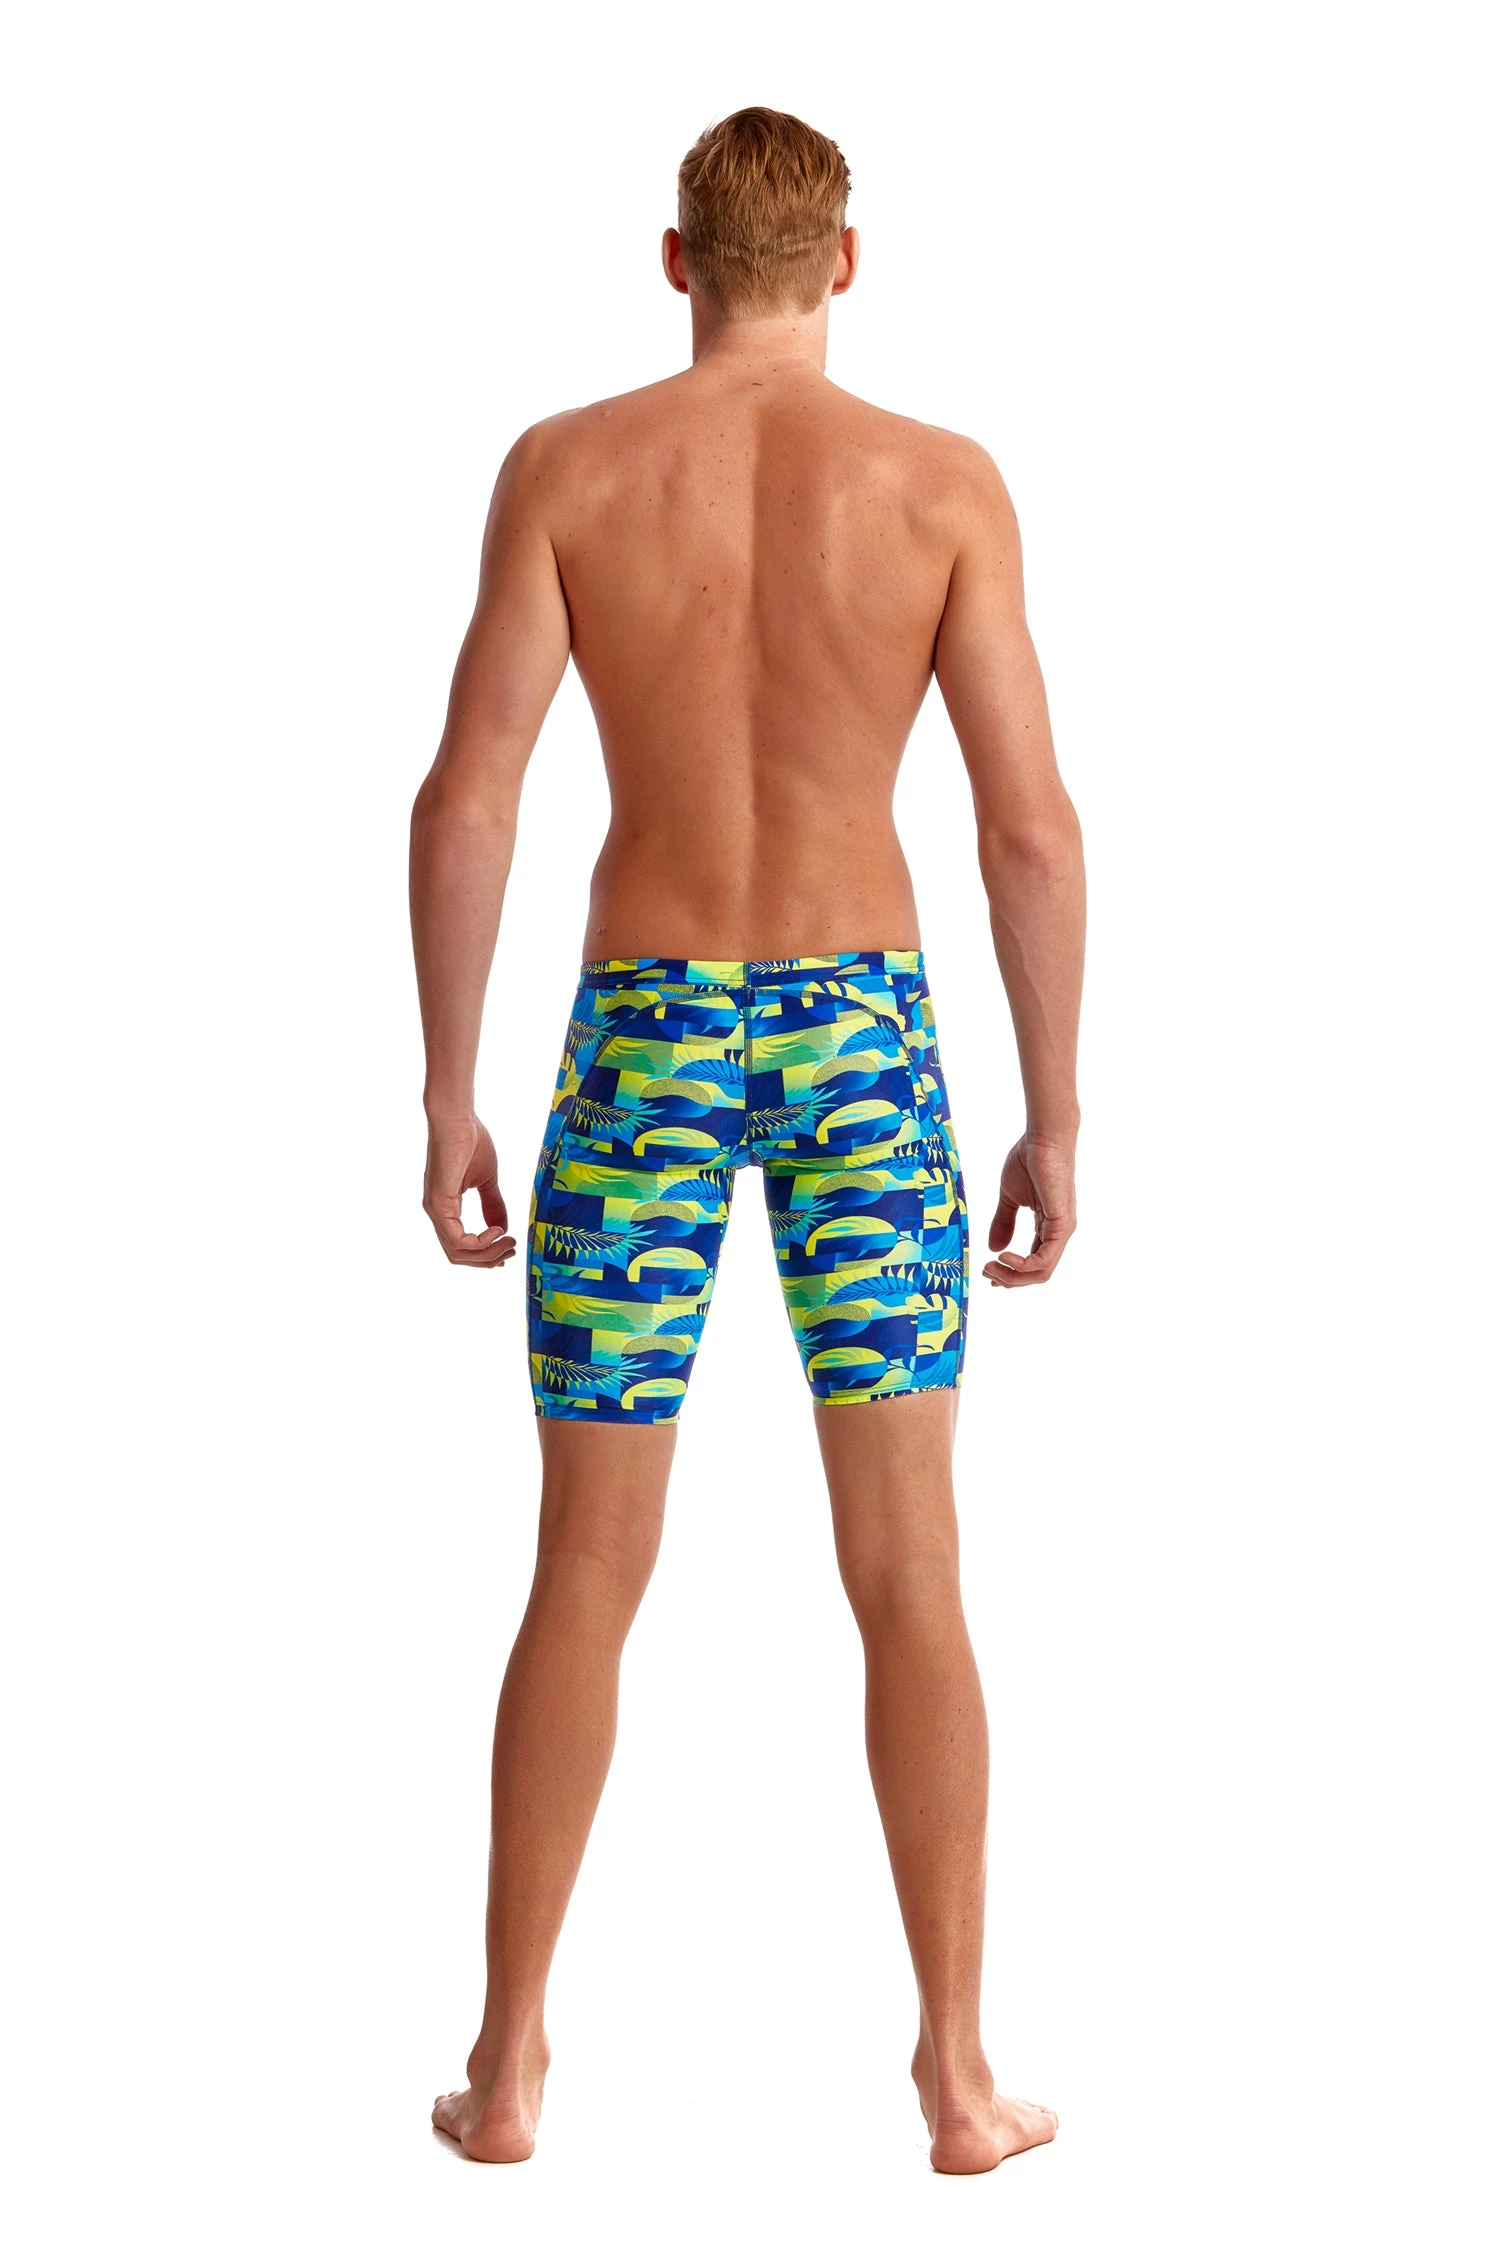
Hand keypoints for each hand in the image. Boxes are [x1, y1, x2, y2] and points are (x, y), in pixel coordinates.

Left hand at [422, 1113, 515, 1267]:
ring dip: (487, 1254)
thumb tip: (503, 1228)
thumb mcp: (487, 1180)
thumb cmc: (470, 1141)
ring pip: (457, 1252)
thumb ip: (493, 1205)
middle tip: (511, 1251)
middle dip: (488, 1260)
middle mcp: (437, 1213)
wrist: (458, 1119)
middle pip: (458, 1256)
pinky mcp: (439, 1204)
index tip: (508, 1249)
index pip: (460, 1246)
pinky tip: (496, 1230)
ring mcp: (436, 1210)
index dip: (485, 1254)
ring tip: (508, 1241)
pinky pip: (457, 1239)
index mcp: (446, 1208)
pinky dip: (480, 1242)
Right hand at [983, 1135, 1075, 1287]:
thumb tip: (993, 1248)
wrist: (1042, 1139)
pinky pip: (1044, 1259)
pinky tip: (1004, 1256)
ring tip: (991, 1267)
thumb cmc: (1028, 1160)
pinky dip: (1023, 1265)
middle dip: (1010, 1279)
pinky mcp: (1062, 1224)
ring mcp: (1062, 1230)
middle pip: (1037, 1273)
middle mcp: (1057, 1233)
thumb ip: (1003, 1222)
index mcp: (1047, 1227)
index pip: (1033, 1262)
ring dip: (1013, 1276)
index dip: (1011, 1273)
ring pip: (1041, 1272)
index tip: (987, 1272)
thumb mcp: (1009, 1197)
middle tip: (986, 1273)